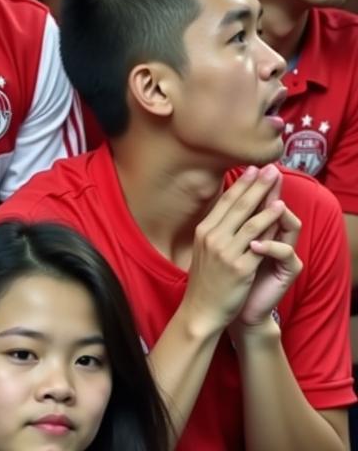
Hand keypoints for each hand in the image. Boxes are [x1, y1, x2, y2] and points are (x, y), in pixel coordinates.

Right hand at [180, 165, 289, 337]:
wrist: (202, 310)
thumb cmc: (206, 282)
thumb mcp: (204, 250)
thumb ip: (215, 231)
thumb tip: (228, 213)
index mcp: (203, 231)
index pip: (224, 202)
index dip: (240, 184)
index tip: (252, 168)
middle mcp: (212, 237)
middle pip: (237, 205)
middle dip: (255, 185)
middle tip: (268, 168)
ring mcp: (225, 251)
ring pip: (248, 219)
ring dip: (264, 199)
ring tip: (276, 184)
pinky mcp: (239, 267)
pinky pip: (257, 241)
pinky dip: (268, 224)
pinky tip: (278, 212)